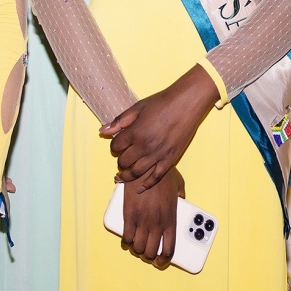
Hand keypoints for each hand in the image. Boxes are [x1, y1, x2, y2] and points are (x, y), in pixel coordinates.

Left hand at [101, 64, 218, 190]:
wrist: (187, 103)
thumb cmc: (163, 102)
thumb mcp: (138, 107)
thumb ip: (120, 121)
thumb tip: (103, 131)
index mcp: (135, 132)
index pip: (116, 147)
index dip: (114, 146)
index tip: (118, 145)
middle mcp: (145, 146)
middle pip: (124, 161)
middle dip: (120, 161)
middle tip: (122, 158)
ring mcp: (158, 154)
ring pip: (136, 172)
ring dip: (127, 175)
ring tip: (123, 175)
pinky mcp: (170, 159)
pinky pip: (156, 177)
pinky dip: (146, 185)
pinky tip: (140, 188)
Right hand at [121, 167, 184, 268]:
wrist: (144, 167)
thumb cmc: (162, 174)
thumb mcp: (179, 185)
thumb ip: (181, 196)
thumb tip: (182, 202)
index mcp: (170, 219)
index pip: (169, 249)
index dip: (164, 260)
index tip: (160, 261)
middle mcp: (157, 224)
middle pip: (151, 252)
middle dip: (149, 256)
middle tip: (147, 252)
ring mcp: (142, 221)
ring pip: (138, 248)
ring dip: (137, 249)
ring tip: (137, 245)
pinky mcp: (129, 216)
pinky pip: (126, 238)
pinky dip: (126, 242)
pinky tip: (128, 239)